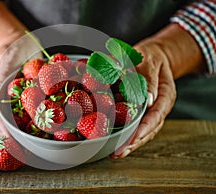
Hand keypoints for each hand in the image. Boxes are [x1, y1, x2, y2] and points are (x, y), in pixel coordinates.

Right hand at [0, 35, 41, 137]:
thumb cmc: (15, 46)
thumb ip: (3, 76)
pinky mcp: (6, 99)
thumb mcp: (9, 56)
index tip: (10, 137)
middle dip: (3, 134)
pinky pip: (8, 116)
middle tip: (17, 148)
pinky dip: (15, 126)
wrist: (18, 42)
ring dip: (8, 134)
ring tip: (20, 147)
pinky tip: (25, 135)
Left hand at [110, 39, 176, 157]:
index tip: (133, 139)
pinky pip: (138, 125)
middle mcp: (160, 106)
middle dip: (135, 142)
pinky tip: (117, 142)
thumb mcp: (150, 61)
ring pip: (144, 131)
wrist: (154, 55)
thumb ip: (149, 79)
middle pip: (150, 129)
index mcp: (165, 95)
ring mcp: (152, 110)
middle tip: (119, 152)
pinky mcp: (143, 111)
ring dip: (131, 143)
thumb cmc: (151, 56)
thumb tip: (148, 100)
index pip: (156, 116)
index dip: (144, 129)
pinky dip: (128, 135)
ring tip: (116, 153)